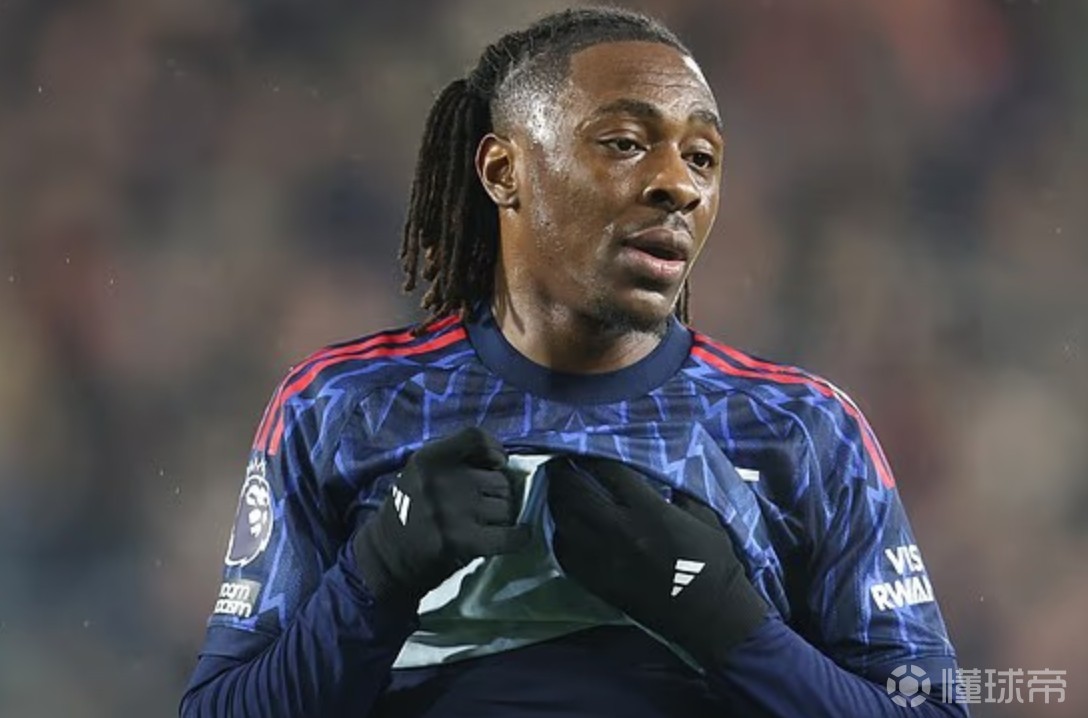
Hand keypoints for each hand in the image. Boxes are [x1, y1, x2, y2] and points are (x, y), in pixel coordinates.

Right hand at [354, 427, 528, 604]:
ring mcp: (452, 512)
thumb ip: (454, 461)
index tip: (497, 463)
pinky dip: (519, 537)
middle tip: (481, 506)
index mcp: (428, 459)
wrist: (385, 558)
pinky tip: (519, 535)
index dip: (494, 449)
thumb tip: (502, 462)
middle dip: (496, 493)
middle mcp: (441, 481)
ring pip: (506, 506)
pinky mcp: (463, 542)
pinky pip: (509, 536)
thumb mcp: (420, 474)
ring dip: (502, 516)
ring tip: (484, 524)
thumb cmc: (409, 511)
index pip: (476, 438)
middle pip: (499, 478)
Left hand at [546, 456, 767, 666]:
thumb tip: (660, 474)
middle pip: (575, 492)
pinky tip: (564, 526)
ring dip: (557, 500)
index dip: (592, 455)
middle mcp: (619, 530)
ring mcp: (603, 558)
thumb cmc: (714, 564)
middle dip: (563, 471)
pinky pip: (564, 553)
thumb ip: (678, 490)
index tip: (584, 448)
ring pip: (563, 520)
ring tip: (558, 489)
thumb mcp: (704, 515)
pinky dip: (559, 534)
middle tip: (560, 461)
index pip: (608, 471)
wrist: (710, 617)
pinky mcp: (597, 582)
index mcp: (648, 510)